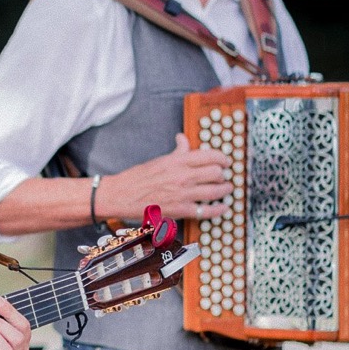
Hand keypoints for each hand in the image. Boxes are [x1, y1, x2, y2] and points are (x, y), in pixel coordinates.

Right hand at [100, 132, 231, 221]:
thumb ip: (177, 151)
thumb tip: (182, 138)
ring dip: (225, 190)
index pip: (211, 155)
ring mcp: (184, 194)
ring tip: (227, 189)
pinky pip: (208, 211)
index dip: (223, 158)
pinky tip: (224, 208)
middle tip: (224, 176)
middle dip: (224, 174)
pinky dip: (219, 210)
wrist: (122, 195)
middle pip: (217, 172)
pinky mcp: (182, 210)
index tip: (225, 161)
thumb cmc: (137, 177)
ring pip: (216, 191)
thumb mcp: (159, 160)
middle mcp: (184, 176)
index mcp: (178, 161)